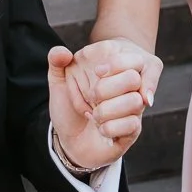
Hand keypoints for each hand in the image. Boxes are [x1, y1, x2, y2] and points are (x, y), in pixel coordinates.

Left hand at [47, 38, 163, 171]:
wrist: (69, 139)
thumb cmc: (67, 107)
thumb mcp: (58, 81)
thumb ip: (56, 61)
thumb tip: (62, 52)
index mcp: (112, 67)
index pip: (127, 57)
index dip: (114, 64)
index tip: (98, 72)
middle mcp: (126, 85)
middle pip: (133, 78)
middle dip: (107, 89)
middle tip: (92, 96)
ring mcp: (132, 107)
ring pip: (136, 102)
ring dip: (106, 111)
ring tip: (94, 116)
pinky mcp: (134, 128)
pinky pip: (133, 124)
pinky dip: (110, 128)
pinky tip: (101, 129)